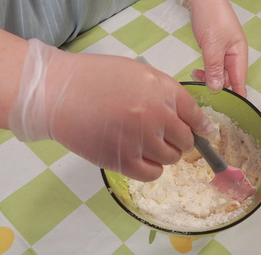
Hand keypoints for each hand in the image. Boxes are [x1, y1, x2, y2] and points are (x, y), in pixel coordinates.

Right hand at [9, 39, 214, 181]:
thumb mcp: (137, 73)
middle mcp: (155, 115)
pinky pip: (153, 174)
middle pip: (186, 140)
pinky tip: (140, 158)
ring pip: (171, 158)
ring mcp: (139, 140)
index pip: (195, 114)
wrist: (56, 93)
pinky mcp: (123, 161)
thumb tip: (189, 118)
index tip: (204, 133)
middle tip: (168, 137)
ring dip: (165, 154)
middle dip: (181, 140)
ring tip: (148, 145)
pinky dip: (152, 168)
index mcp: (161, 90)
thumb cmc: (95, 78)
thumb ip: (165, 93)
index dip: (201, 126)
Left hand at [188, 0, 247, 96]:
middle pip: (228, 81)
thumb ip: (214, 68)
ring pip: (218, 75)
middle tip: (201, 87)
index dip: (237, 98)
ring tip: (196, 75)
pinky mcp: (215, 52)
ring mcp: (225, 54)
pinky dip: (205, 72)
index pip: (240, 83)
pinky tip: (196, 71)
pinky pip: (212, 68)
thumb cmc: (212, 17)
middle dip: (216, 87)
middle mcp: (234, 57)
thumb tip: (217, 89)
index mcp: (239, 56)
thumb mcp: (212, 45)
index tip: (231, 112)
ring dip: (208, 79)